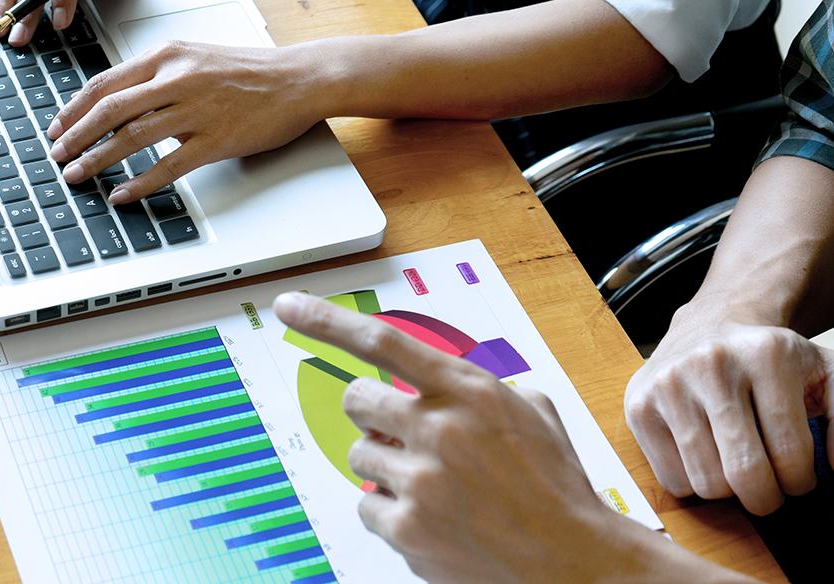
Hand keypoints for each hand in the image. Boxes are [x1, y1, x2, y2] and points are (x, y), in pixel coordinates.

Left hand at [47, 41, 328, 202]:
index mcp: (167, 55)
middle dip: (74, 136)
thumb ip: (158, 75)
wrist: (300, 78)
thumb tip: (121, 100)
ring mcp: (196, 109)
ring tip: (76, 176)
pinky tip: (121, 193)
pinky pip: (168, 165)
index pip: (105, 82)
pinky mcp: (216, 139)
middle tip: (56, 156)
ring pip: (131, 137)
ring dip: (96, 159)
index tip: (56, 127)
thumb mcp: (195, 57)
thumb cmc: (249, 70)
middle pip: (109, 109)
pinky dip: (139, 182)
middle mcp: (177, 78)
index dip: (73, 108)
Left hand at [273, 293, 652, 582]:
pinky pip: (366, 507)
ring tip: (435, 485)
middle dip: (372, 414)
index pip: (381, 341)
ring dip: (385, 466)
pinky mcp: (406, 529)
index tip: (290, 306)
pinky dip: (391, 512)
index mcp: (468, 392)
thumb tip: (429, 381)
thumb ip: (472, 387)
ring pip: (359, 456)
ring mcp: (419, 481)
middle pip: (356, 400)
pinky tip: (433, 518)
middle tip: (402, 433)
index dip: (327, 320)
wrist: (574, 561)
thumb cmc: (553, 486)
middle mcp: (438, 429)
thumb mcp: (529, 411)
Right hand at [624, 308, 832, 514]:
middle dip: (765, 498)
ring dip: (728, 491)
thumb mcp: (821, 372)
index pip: (791, 454)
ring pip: (706, 483)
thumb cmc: (768, 358)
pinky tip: (702, 456)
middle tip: (768, 490)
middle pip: (745, 473)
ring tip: (734, 467)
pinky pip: (671, 479)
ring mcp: (669, 385)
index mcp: (766, 355)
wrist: (709, 324)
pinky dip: (692, 482)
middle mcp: (712, 365)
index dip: (800, 482)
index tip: (796, 477)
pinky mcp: (638, 405)